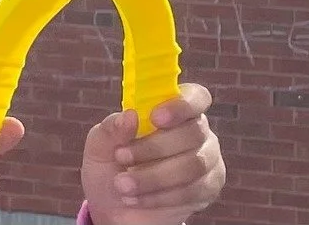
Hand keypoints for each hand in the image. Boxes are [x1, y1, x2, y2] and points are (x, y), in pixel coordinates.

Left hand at [82, 85, 225, 224]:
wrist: (115, 211)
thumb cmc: (111, 168)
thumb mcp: (100, 147)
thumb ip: (111, 128)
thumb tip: (129, 115)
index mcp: (176, 110)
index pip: (196, 96)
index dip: (181, 105)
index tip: (155, 117)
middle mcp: (197, 130)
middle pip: (193, 132)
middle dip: (154, 148)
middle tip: (121, 158)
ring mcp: (206, 160)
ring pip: (193, 164)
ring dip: (154, 177)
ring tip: (123, 185)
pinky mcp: (208, 188)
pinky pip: (194, 191)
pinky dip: (161, 197)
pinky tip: (138, 199)